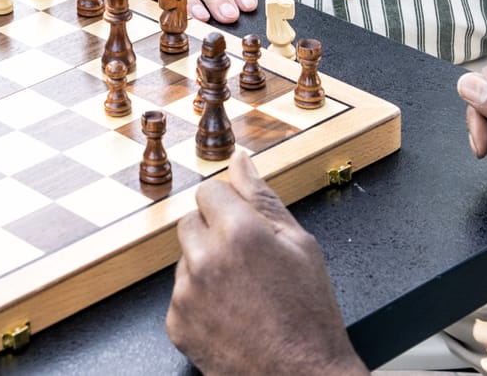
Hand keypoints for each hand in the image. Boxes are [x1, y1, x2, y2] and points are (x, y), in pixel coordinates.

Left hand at [168, 152, 366, 375]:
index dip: (230, 206)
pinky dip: (198, 301)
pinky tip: (229, 314)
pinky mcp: (176, 324)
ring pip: (185, 259)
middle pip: (191, 222)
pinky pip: (180, 295)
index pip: (209, 190)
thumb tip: (241, 161)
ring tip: (243, 293)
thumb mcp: (300, 246)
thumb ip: (263, 198)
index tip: (244, 225)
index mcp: (239, 234)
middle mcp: (205, 260)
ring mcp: (186, 295)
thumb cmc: (309, 318)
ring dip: (205, 266)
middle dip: (214, 233)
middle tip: (247, 262)